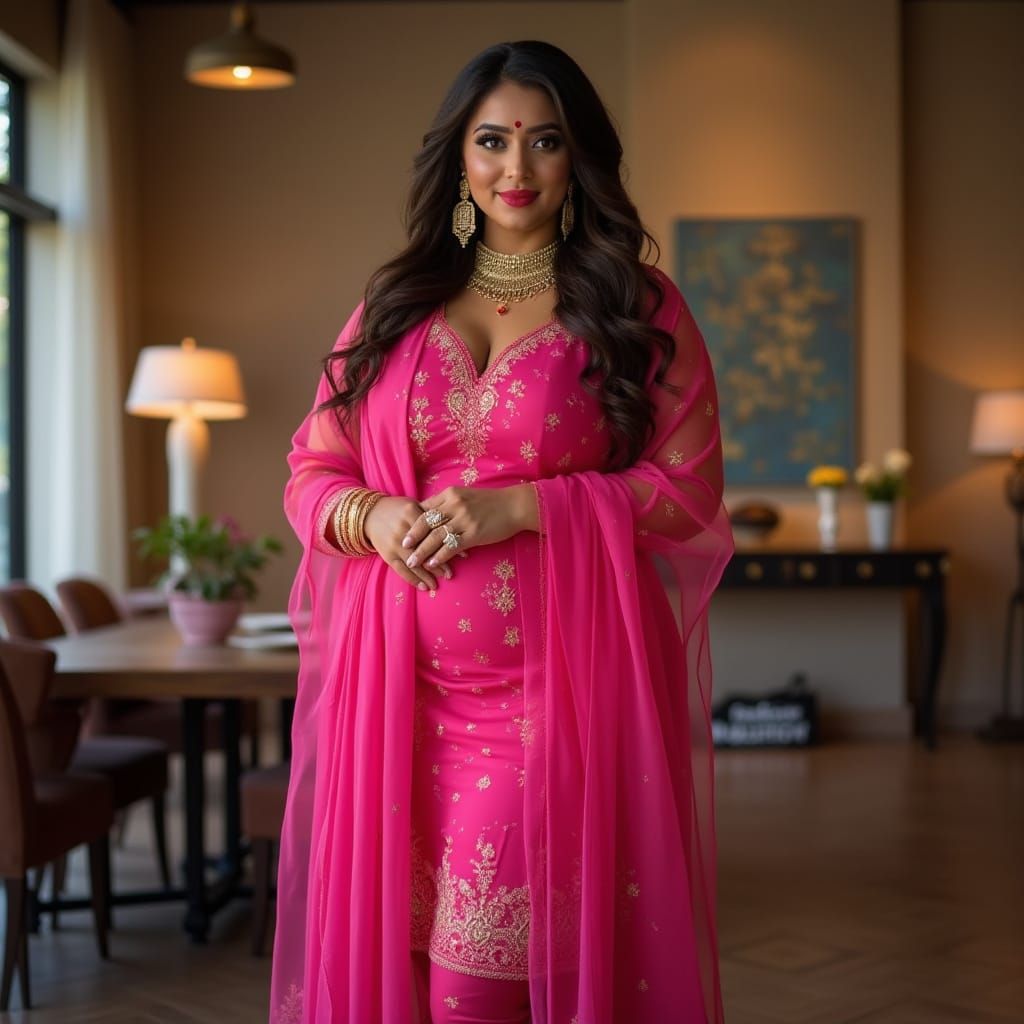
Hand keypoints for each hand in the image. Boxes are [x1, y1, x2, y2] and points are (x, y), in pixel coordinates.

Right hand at [364, 496, 452, 590]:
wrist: (369, 514)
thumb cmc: (398, 509)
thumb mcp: (414, 505)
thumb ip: (432, 515)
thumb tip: (455, 530)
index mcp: (411, 513)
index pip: (433, 530)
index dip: (447, 543)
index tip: (461, 555)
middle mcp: (402, 529)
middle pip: (424, 549)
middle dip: (438, 564)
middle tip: (450, 574)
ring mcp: (393, 544)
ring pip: (413, 562)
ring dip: (427, 575)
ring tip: (438, 584)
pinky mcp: (387, 555)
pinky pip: (401, 570)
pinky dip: (413, 579)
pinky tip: (424, 587)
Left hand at [400, 484, 537, 570]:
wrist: (514, 506)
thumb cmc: (490, 502)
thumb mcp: (466, 496)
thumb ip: (448, 503)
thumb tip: (428, 514)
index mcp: (450, 494)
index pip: (425, 508)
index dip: (412, 522)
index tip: (402, 531)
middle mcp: (455, 505)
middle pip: (426, 523)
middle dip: (412, 537)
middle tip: (402, 547)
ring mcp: (464, 519)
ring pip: (436, 537)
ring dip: (422, 551)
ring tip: (412, 562)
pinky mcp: (474, 533)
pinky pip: (452, 546)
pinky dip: (440, 556)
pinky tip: (432, 564)